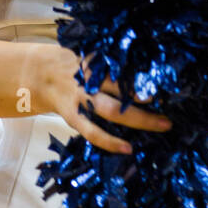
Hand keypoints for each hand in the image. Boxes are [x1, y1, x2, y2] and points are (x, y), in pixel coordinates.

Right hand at [25, 44, 170, 153]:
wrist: (38, 76)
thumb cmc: (74, 68)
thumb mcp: (90, 59)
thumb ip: (112, 66)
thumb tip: (149, 71)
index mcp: (94, 63)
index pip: (121, 69)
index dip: (140, 76)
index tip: (162, 82)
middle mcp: (88, 81)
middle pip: (119, 89)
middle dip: (144, 99)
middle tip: (168, 108)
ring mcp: (79, 100)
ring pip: (110, 111)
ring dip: (138, 119)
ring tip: (161, 125)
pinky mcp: (72, 117)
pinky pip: (92, 132)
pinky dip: (110, 142)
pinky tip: (128, 148)